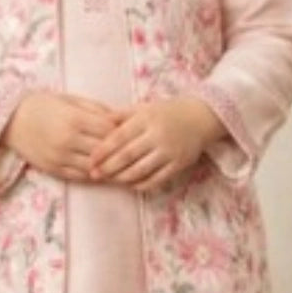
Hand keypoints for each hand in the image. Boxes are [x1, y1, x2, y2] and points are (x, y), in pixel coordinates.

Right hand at [2, 92, 121, 181]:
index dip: (121, 131)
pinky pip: (80, 176)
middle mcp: (67, 140)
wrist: (10, 120)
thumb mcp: (70, 99)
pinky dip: (93, 174)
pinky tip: (101, 170)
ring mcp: (60, 157)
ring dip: (107, 167)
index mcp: (74, 119)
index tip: (128, 131)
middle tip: (130, 151)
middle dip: (117, 151)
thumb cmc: (43, 105)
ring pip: (94, 167)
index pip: (108, 130)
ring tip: (119, 164)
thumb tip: (120, 119)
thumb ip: (95, 109)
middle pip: (104, 150)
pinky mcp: (53, 169)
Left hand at [88, 97, 226, 190]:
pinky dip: (141, 184)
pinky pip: (157, 179)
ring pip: (141, 170)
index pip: (119, 136)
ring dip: (122, 178)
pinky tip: (130, 185)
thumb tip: (97, 122)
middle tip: (94, 175)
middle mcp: (158, 135)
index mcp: (146, 118)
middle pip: (127, 155)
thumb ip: (121, 115)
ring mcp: (169, 151)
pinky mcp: (179, 164)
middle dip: (108, 167)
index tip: (90, 160)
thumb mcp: (143, 107)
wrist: (201, 117)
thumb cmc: (166, 112)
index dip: (103, 150)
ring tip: (110, 180)